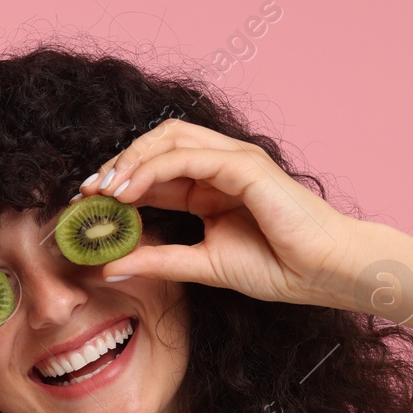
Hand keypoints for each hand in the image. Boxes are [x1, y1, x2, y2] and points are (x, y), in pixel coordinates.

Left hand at [75, 118, 372, 308]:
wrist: (326, 272)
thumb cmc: (279, 268)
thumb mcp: (203, 266)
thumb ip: (160, 261)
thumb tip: (110, 266)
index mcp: (211, 187)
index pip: (155, 170)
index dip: (119, 180)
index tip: (86, 204)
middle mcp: (221, 167)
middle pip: (158, 143)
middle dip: (119, 162)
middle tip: (88, 192)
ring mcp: (235, 161)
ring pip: (170, 140)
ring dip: (130, 161)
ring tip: (102, 190)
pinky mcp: (245, 166)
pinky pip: (189, 157)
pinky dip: (152, 169)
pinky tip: (127, 191)